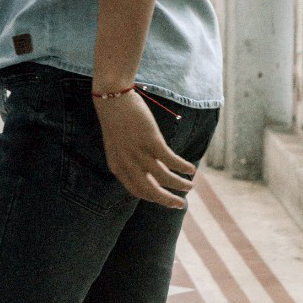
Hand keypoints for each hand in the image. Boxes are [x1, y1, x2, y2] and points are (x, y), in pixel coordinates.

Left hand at [94, 92, 195, 208]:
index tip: (165, 199)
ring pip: (164, 177)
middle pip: (151, 191)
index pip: (137, 190)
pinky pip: (170, 160)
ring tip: (190, 186)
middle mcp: (127, 163)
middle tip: (181, 205)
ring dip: (179, 184)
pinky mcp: (151, 140)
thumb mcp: (118, 145)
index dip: (153, 198)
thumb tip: (151, 171)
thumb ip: (130, 160)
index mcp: (117, 166)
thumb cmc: (116, 119)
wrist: (112, 97)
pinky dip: (182, 167)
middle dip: (167, 200)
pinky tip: (191, 169)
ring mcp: (139, 152)